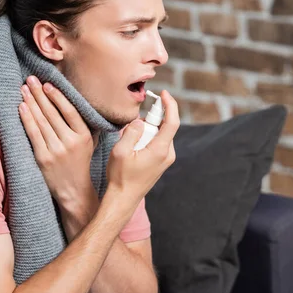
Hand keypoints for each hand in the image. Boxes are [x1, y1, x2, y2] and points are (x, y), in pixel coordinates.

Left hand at [18, 76, 97, 222]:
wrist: (74, 191)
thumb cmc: (80, 163)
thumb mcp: (89, 143)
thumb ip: (83, 124)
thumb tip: (74, 101)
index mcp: (84, 136)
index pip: (69, 111)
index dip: (57, 96)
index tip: (48, 84)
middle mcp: (71, 142)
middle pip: (52, 113)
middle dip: (40, 94)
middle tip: (31, 79)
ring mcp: (56, 150)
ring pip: (41, 121)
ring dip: (31, 103)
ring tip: (24, 89)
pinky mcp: (43, 158)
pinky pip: (33, 134)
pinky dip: (27, 119)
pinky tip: (22, 107)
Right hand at [106, 90, 178, 208]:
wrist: (123, 198)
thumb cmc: (120, 177)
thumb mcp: (120, 151)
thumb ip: (131, 132)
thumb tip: (139, 121)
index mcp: (160, 150)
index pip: (172, 121)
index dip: (170, 105)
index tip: (164, 93)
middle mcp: (167, 154)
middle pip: (164, 126)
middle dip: (150, 120)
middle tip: (133, 126)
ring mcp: (166, 159)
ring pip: (160, 134)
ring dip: (147, 130)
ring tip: (130, 141)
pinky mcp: (161, 162)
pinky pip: (157, 142)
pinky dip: (147, 138)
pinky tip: (134, 146)